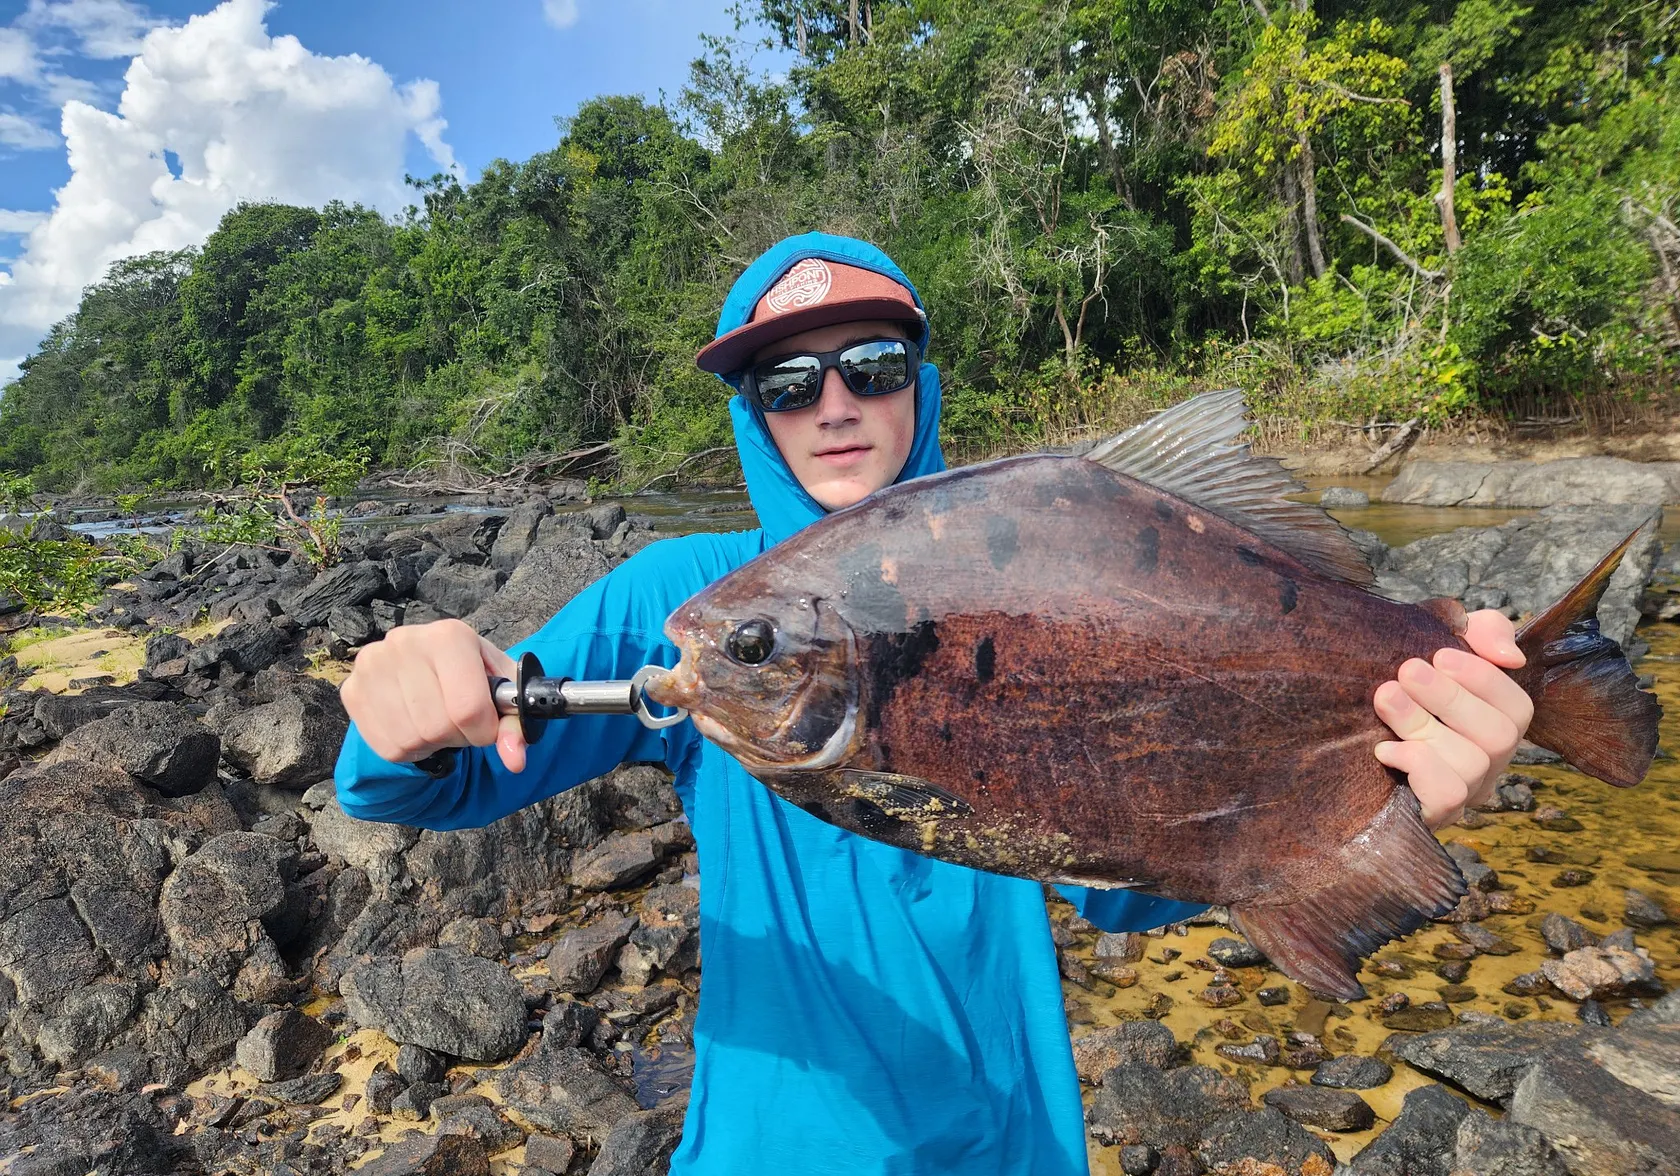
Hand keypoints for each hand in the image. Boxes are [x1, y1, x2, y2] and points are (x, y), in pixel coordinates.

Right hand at [340, 619, 527, 772]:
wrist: (430, 666)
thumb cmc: (471, 677)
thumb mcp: (501, 691)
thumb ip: (514, 724)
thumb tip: (514, 760)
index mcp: (450, 635)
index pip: (468, 707)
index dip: (484, 731)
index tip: (486, 727)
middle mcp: (405, 642)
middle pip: (438, 725)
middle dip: (457, 737)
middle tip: (460, 724)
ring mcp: (372, 665)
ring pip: (411, 738)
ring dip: (431, 744)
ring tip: (437, 723)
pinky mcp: (351, 690)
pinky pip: (386, 746)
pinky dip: (407, 749)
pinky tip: (415, 727)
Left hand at [1372, 610, 1533, 829]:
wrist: (1336, 741)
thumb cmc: (1400, 686)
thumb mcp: (1438, 645)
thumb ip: (1482, 633)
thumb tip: (1510, 656)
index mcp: (1494, 724)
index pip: (1518, 708)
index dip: (1485, 679)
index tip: (1439, 654)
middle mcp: (1488, 763)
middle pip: (1499, 736)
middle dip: (1449, 698)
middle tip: (1406, 670)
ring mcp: (1463, 793)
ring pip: (1470, 765)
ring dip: (1423, 725)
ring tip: (1385, 699)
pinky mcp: (1432, 814)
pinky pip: (1446, 796)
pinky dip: (1418, 767)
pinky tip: (1384, 748)